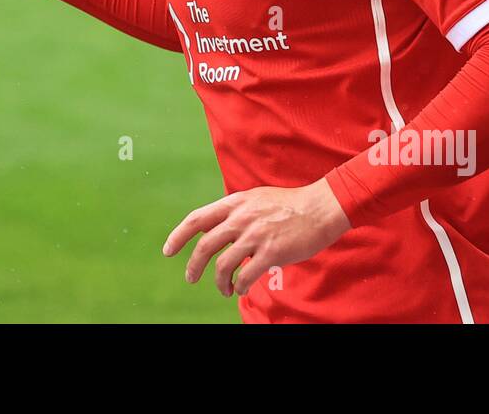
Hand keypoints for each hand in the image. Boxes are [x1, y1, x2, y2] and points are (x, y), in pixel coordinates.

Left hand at [161, 178, 351, 297]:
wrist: (320, 207)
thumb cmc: (289, 204)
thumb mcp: (255, 198)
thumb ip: (234, 211)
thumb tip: (213, 227)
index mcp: (235, 203)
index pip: (197, 219)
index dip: (179, 236)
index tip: (168, 250)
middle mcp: (241, 218)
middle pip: (205, 245)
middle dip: (193, 265)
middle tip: (190, 278)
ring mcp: (256, 235)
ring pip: (223, 264)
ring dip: (219, 282)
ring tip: (224, 289)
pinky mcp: (271, 252)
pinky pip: (246, 275)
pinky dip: (239, 286)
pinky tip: (240, 289)